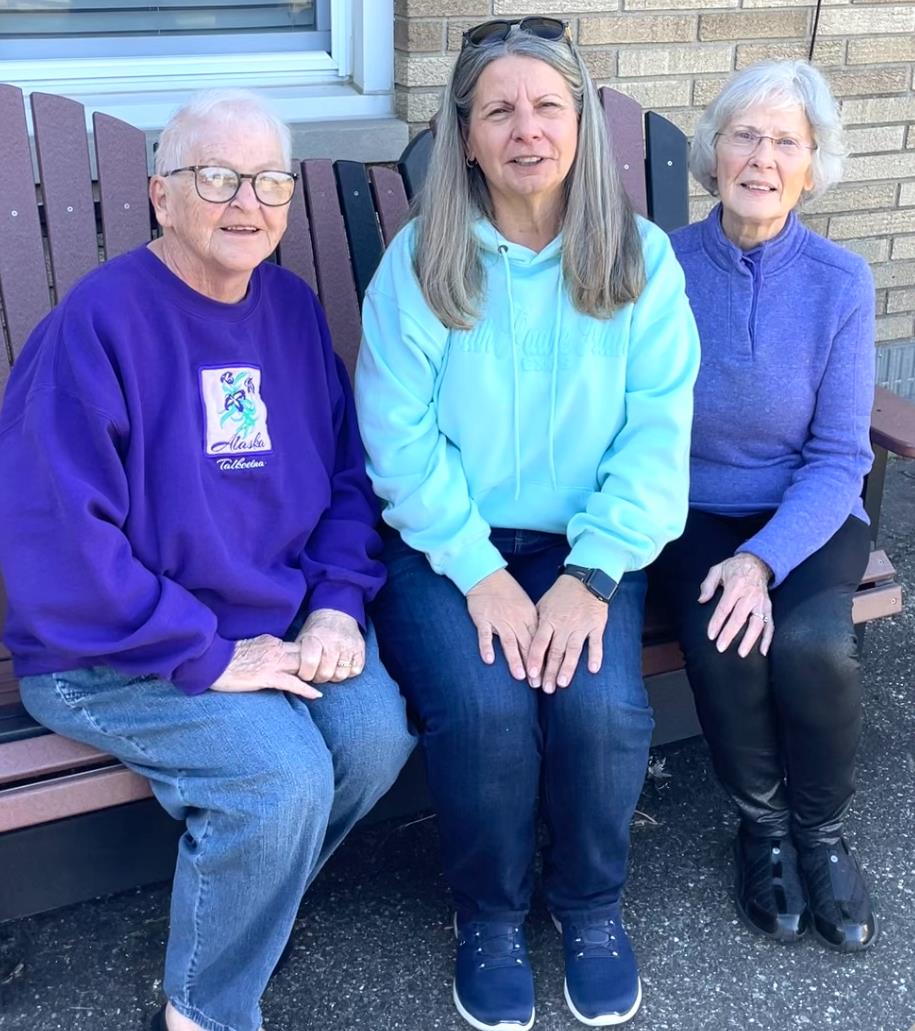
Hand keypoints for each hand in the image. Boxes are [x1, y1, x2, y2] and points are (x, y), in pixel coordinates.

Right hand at [211, 634, 321, 698]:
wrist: (211, 662)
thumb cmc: (227, 658)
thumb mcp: (251, 648)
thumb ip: (267, 650)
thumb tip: (277, 658)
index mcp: (271, 641)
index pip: (298, 646)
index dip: (311, 654)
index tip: (321, 661)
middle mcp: (275, 648)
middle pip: (305, 653)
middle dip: (319, 662)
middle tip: (331, 672)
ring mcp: (272, 662)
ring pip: (302, 665)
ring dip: (316, 674)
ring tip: (328, 682)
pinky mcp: (267, 676)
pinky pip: (292, 682)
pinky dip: (306, 689)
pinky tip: (317, 695)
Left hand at [295, 608, 364, 683]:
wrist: (337, 614)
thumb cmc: (317, 630)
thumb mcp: (303, 638)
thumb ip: (298, 655)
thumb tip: (291, 673)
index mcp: (315, 638)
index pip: (309, 664)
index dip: (305, 674)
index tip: (305, 673)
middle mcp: (333, 642)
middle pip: (325, 673)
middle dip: (319, 677)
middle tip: (317, 673)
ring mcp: (349, 646)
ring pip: (340, 675)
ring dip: (333, 676)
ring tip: (330, 669)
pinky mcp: (360, 650)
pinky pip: (355, 671)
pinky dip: (348, 672)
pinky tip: (341, 666)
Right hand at [466, 569, 537, 679]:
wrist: (487, 576)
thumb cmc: (508, 592)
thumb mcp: (526, 606)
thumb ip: (532, 625)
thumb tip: (542, 645)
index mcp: (529, 617)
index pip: (539, 642)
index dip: (543, 660)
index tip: (547, 676)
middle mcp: (516, 620)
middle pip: (526, 646)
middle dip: (532, 666)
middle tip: (537, 684)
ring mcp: (499, 620)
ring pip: (509, 642)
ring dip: (515, 659)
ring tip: (520, 676)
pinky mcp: (483, 619)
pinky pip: (485, 635)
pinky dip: (487, 647)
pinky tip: (489, 660)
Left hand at [527, 575, 607, 693]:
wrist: (586, 579)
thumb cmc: (561, 594)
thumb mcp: (543, 604)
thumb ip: (536, 623)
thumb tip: (525, 640)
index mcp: (549, 620)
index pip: (539, 643)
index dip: (534, 659)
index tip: (530, 675)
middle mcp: (563, 625)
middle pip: (555, 652)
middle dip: (550, 672)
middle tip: (546, 689)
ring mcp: (580, 626)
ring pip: (573, 651)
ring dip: (568, 668)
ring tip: (562, 683)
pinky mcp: (596, 626)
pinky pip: (595, 643)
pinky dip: (595, 656)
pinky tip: (593, 670)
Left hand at [700, 553, 773, 657]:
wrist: (757, 563)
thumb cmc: (734, 568)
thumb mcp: (717, 569)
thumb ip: (708, 585)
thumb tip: (701, 600)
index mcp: (735, 586)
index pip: (725, 607)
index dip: (717, 622)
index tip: (711, 635)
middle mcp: (750, 595)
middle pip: (740, 618)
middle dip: (729, 634)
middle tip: (720, 647)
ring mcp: (761, 602)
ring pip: (757, 623)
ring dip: (750, 640)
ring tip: (742, 653)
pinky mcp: (768, 607)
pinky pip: (770, 624)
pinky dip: (768, 638)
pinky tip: (763, 651)